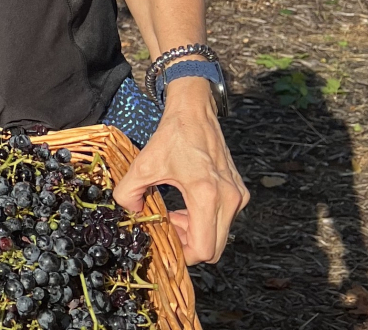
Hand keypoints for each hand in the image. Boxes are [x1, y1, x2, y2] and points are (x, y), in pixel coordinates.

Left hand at [113, 78, 249, 263]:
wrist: (194, 112)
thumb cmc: (172, 136)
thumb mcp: (143, 164)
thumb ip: (128, 192)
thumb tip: (130, 212)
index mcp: (207, 195)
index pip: (203, 248)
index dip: (183, 254)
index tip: (165, 241)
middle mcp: (229, 199)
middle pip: (214, 248)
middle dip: (188, 244)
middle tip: (167, 228)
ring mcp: (238, 196)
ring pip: (219, 235)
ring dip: (196, 232)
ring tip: (173, 215)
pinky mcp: (239, 191)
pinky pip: (224, 220)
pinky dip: (205, 220)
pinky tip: (185, 206)